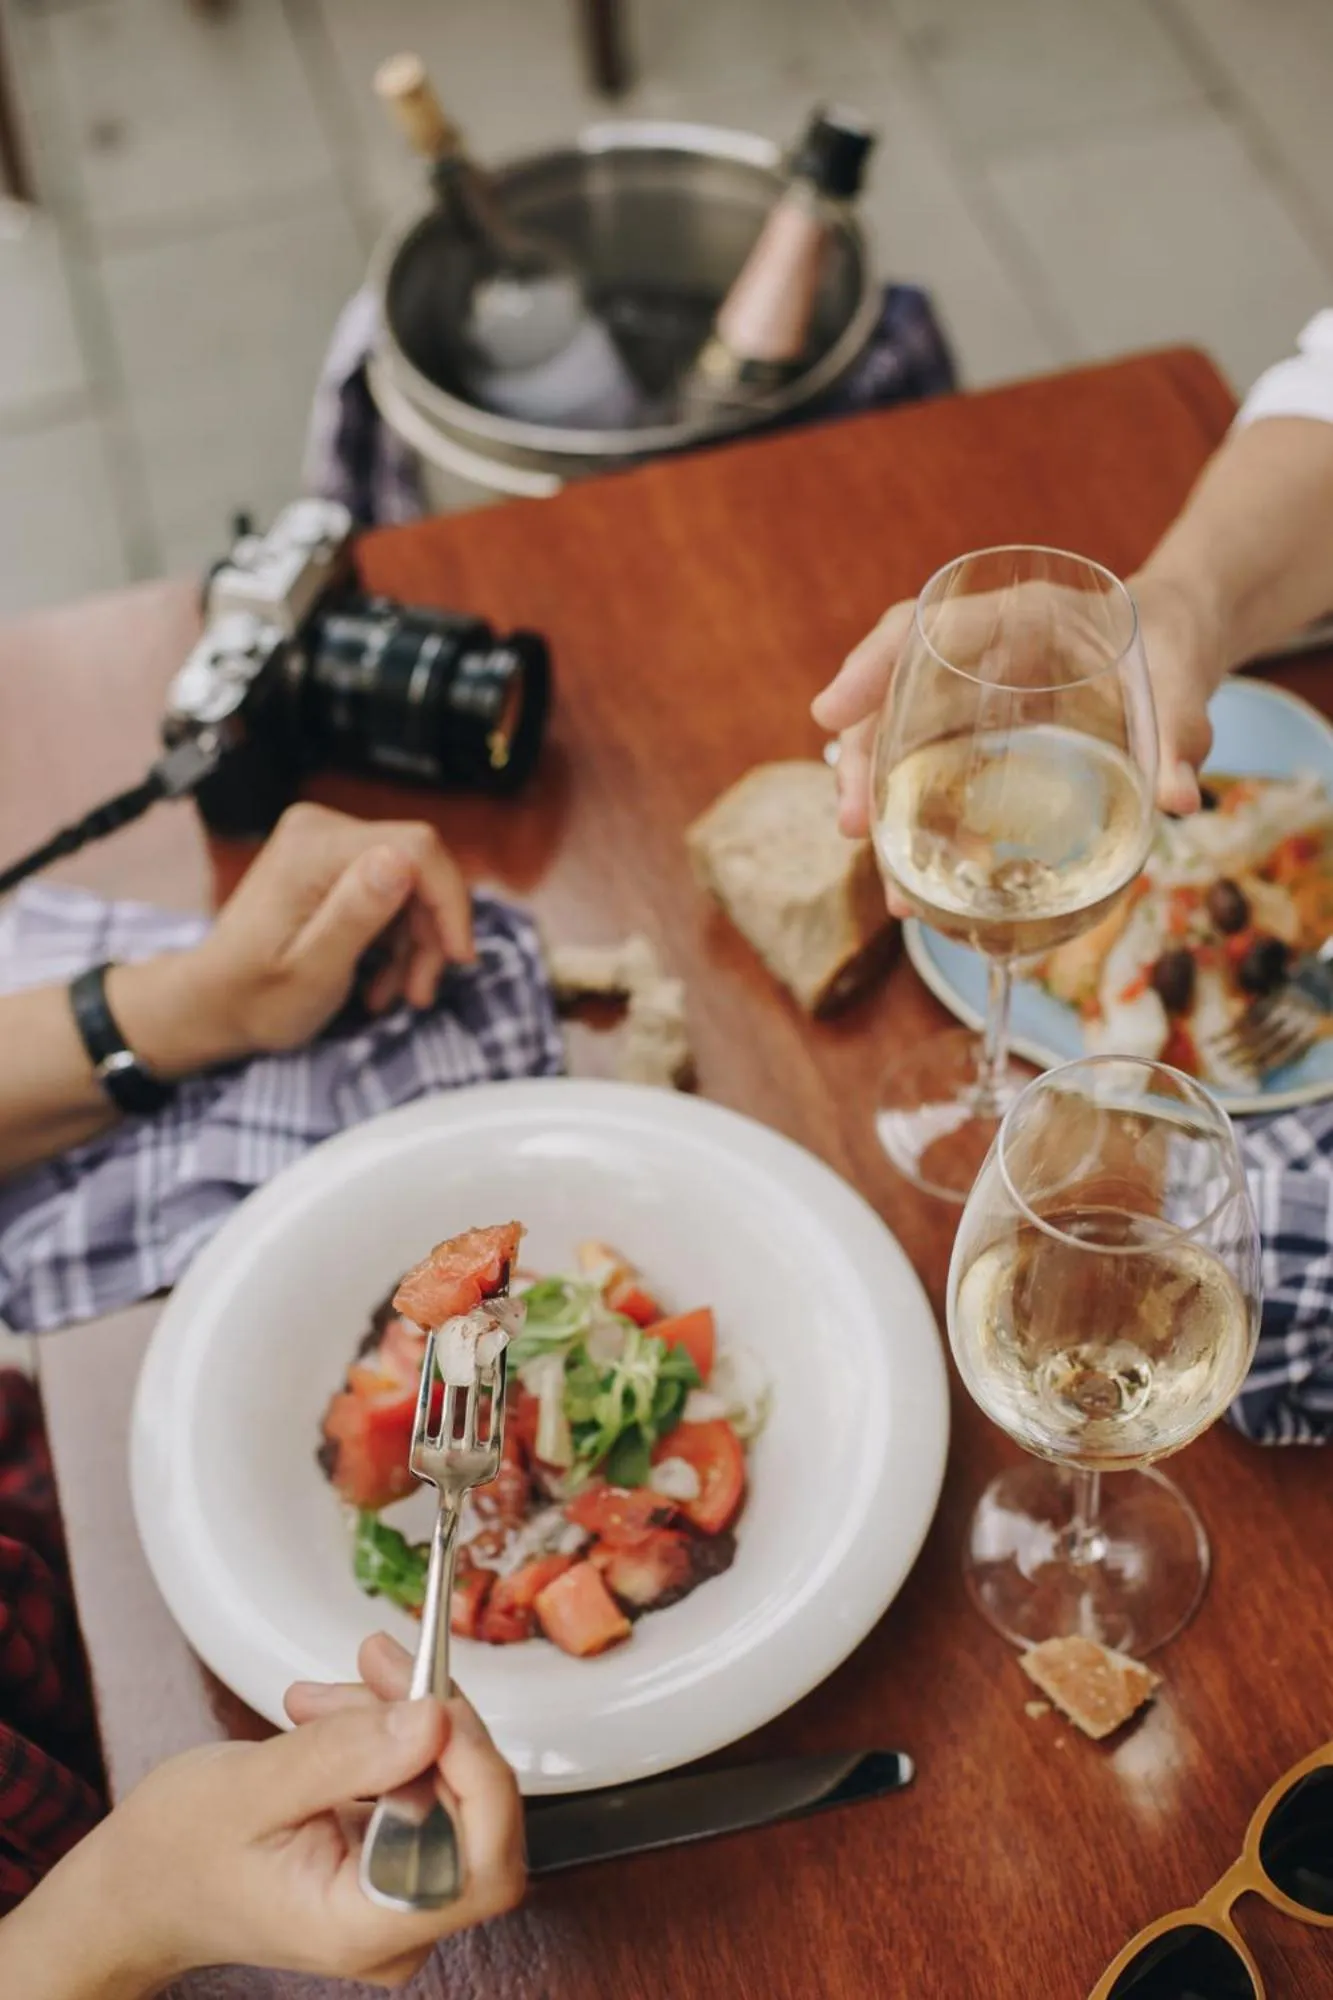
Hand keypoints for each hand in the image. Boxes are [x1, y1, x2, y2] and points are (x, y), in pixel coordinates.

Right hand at [14, 1633, 523, 1995]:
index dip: (480, 1776)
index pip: (482, 1866)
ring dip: (397, 1721)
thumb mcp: (249, 1790)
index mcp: (364, 1928)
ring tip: (320, 1699)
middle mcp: (397, 1923)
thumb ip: (345, 1756)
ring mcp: (397, 1893)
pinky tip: (328, 1715)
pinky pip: (419, 1782)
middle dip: (432, 1725)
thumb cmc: (175, 1856)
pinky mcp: (390, 1858)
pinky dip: (383, 1737)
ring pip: (448, 1784)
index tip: (437, 1702)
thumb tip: (434, 1719)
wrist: (138, 1887)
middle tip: (377, 1663)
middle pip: (476, 1812)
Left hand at [111, 803, 474, 1074]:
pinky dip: (395, 938)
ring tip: (396, 994)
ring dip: (415, 944)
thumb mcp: (311, 971)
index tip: (458, 958)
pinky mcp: (330, 862)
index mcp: (313, 849)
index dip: (450, 902)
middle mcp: (320, 830)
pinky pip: (390, 891)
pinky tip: (380, 978)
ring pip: (411, 884)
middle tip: (418, 991)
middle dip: (430, 934)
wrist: (212, 1003)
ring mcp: (325, 843)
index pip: (418, 848)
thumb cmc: (254, 998)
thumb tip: (401, 860)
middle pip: (419, 867)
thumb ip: (354, 915)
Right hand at [811, 569, 1225, 859]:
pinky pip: (930, 772)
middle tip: (852, 826)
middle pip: (894, 697)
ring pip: (900, 742)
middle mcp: (980, 654)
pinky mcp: (979, 737)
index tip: (828, 713)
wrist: (1176, 645)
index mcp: (1019, 615)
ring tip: (893, 884)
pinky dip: (918, 823)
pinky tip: (922, 877)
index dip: (871, 665)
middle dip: (863, 761)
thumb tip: (1178, 798)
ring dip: (881, 807)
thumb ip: (1179, 732)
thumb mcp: (1181, 681)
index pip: (925, 626)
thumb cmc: (1172, 644)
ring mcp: (972, 697)